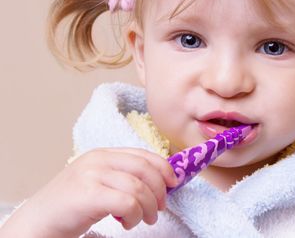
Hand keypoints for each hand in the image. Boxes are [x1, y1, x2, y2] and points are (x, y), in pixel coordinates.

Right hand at [0, 148, 178, 237]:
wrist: (37, 224)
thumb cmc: (71, 207)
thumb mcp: (98, 183)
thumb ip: (122, 177)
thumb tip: (161, 182)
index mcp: (102, 154)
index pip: (143, 154)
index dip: (163, 168)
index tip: (173, 183)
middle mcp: (98, 160)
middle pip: (145, 169)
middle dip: (160, 190)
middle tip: (160, 208)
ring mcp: (91, 175)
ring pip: (139, 188)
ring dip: (149, 207)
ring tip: (145, 220)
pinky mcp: (88, 195)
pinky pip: (127, 202)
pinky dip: (134, 215)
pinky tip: (127, 223)